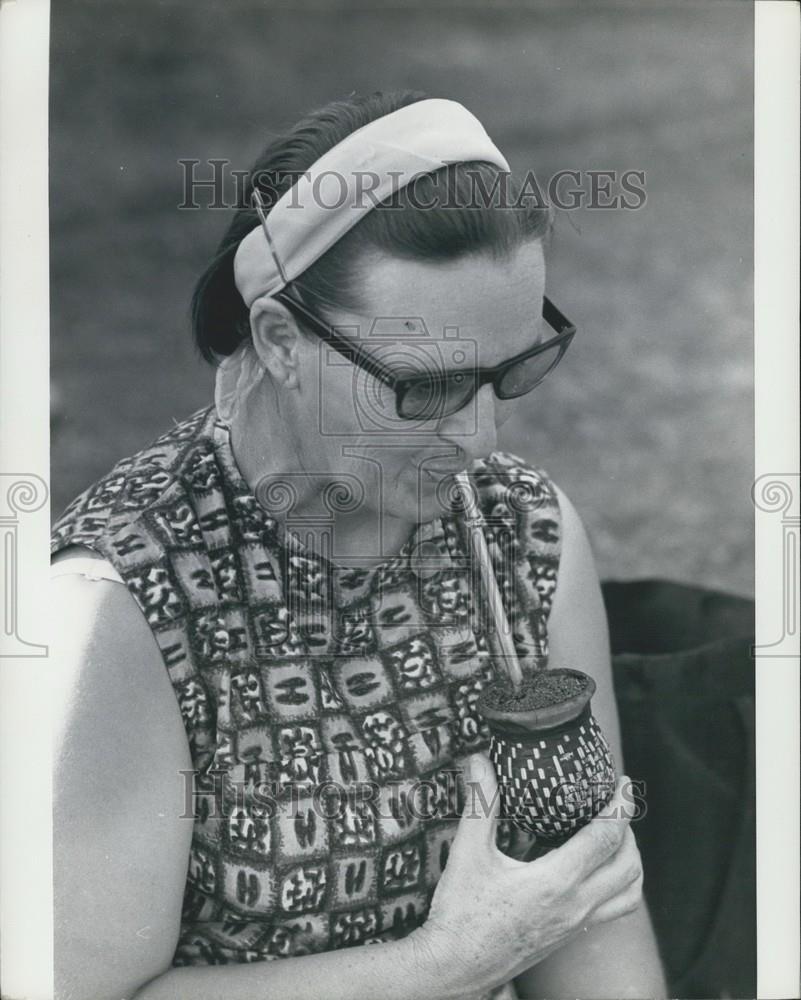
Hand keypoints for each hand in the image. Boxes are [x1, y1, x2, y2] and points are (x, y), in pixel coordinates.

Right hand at [408, 754, 643, 998]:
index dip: (620, 805)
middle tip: (617, 802)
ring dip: (630, 859)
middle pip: (628, 864)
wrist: (457, 967)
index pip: (605, 838)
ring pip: (629, 892)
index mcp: (556, 882)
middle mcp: (575, 906)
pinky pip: (614, 909)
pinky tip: (596, 868)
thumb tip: (481, 760)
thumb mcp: (468, 853)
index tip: (622, 782)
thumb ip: (481, 803)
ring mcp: (576, 925)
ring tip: (616, 834)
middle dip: (629, 828)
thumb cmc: (461, 912)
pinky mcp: (569, 936)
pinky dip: (619, 884)